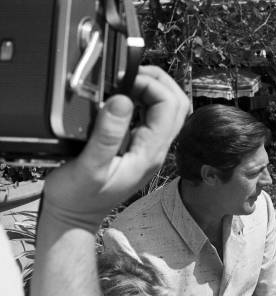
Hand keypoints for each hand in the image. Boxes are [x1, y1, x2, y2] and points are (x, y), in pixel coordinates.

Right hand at [42, 65, 189, 230]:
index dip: (152, 84)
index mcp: (150, 153)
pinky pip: (152, 117)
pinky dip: (142, 99)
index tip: (125, 79)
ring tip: (126, 80)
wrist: (75, 217)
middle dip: (159, 81)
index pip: (170, 106)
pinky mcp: (139, 147)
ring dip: (152, 88)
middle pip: (177, 105)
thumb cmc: (78, 198)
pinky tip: (122, 96)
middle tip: (130, 74)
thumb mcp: (89, 167)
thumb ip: (107, 135)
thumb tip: (123, 101)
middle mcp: (156, 149)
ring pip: (168, 110)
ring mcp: (150, 148)